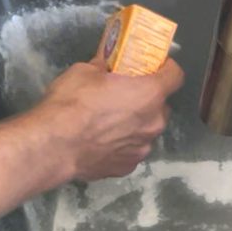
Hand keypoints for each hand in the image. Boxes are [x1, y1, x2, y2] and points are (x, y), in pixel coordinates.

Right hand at [29, 57, 185, 181]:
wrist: (55, 146)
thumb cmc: (72, 103)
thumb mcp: (85, 71)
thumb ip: (104, 67)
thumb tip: (106, 64)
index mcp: (150, 94)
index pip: (176, 76)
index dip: (167, 69)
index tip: (155, 67)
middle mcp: (154, 122)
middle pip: (161, 107)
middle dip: (148, 100)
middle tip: (126, 96)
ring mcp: (143, 148)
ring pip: (147, 131)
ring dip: (136, 125)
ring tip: (111, 123)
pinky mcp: (128, 166)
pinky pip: (131, 151)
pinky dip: (123, 145)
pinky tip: (103, 143)